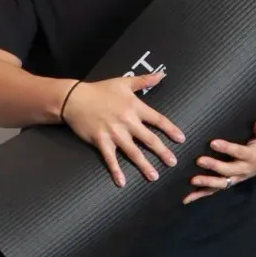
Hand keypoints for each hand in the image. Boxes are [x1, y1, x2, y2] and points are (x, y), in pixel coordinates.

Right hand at [61, 71, 185, 186]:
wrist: (74, 99)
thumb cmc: (99, 90)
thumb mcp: (123, 82)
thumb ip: (145, 80)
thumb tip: (162, 74)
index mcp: (135, 107)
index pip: (158, 120)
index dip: (171, 130)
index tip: (181, 139)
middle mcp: (127, 122)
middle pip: (149, 139)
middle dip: (162, 152)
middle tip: (173, 162)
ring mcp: (114, 133)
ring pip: (133, 152)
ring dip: (144, 165)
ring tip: (153, 176)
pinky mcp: (100, 141)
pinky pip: (110, 159)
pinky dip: (116, 171)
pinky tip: (121, 182)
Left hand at [186, 120, 255, 203]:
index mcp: (252, 156)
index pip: (239, 152)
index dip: (227, 148)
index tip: (213, 143)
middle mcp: (242, 169)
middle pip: (227, 170)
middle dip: (213, 166)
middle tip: (199, 160)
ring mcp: (234, 179)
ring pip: (220, 183)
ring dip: (206, 183)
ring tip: (192, 180)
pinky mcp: (227, 184)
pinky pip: (212, 191)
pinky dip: (199, 195)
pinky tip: (186, 198)